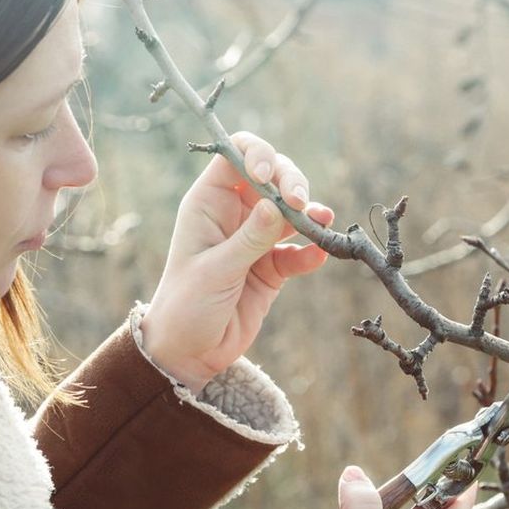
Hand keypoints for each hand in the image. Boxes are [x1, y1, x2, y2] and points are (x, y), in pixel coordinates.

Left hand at [140, 132, 333, 393]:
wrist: (189, 353)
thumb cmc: (187, 307)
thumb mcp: (216, 271)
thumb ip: (249, 238)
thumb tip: (279, 205)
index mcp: (208, 203)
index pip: (237, 156)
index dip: (258, 156)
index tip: (270, 177)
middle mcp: (233, 214)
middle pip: (272, 177)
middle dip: (292, 183)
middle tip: (302, 204)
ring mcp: (254, 240)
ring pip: (290, 211)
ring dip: (309, 213)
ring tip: (322, 222)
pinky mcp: (271, 267)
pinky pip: (297, 250)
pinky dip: (310, 250)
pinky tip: (318, 255)